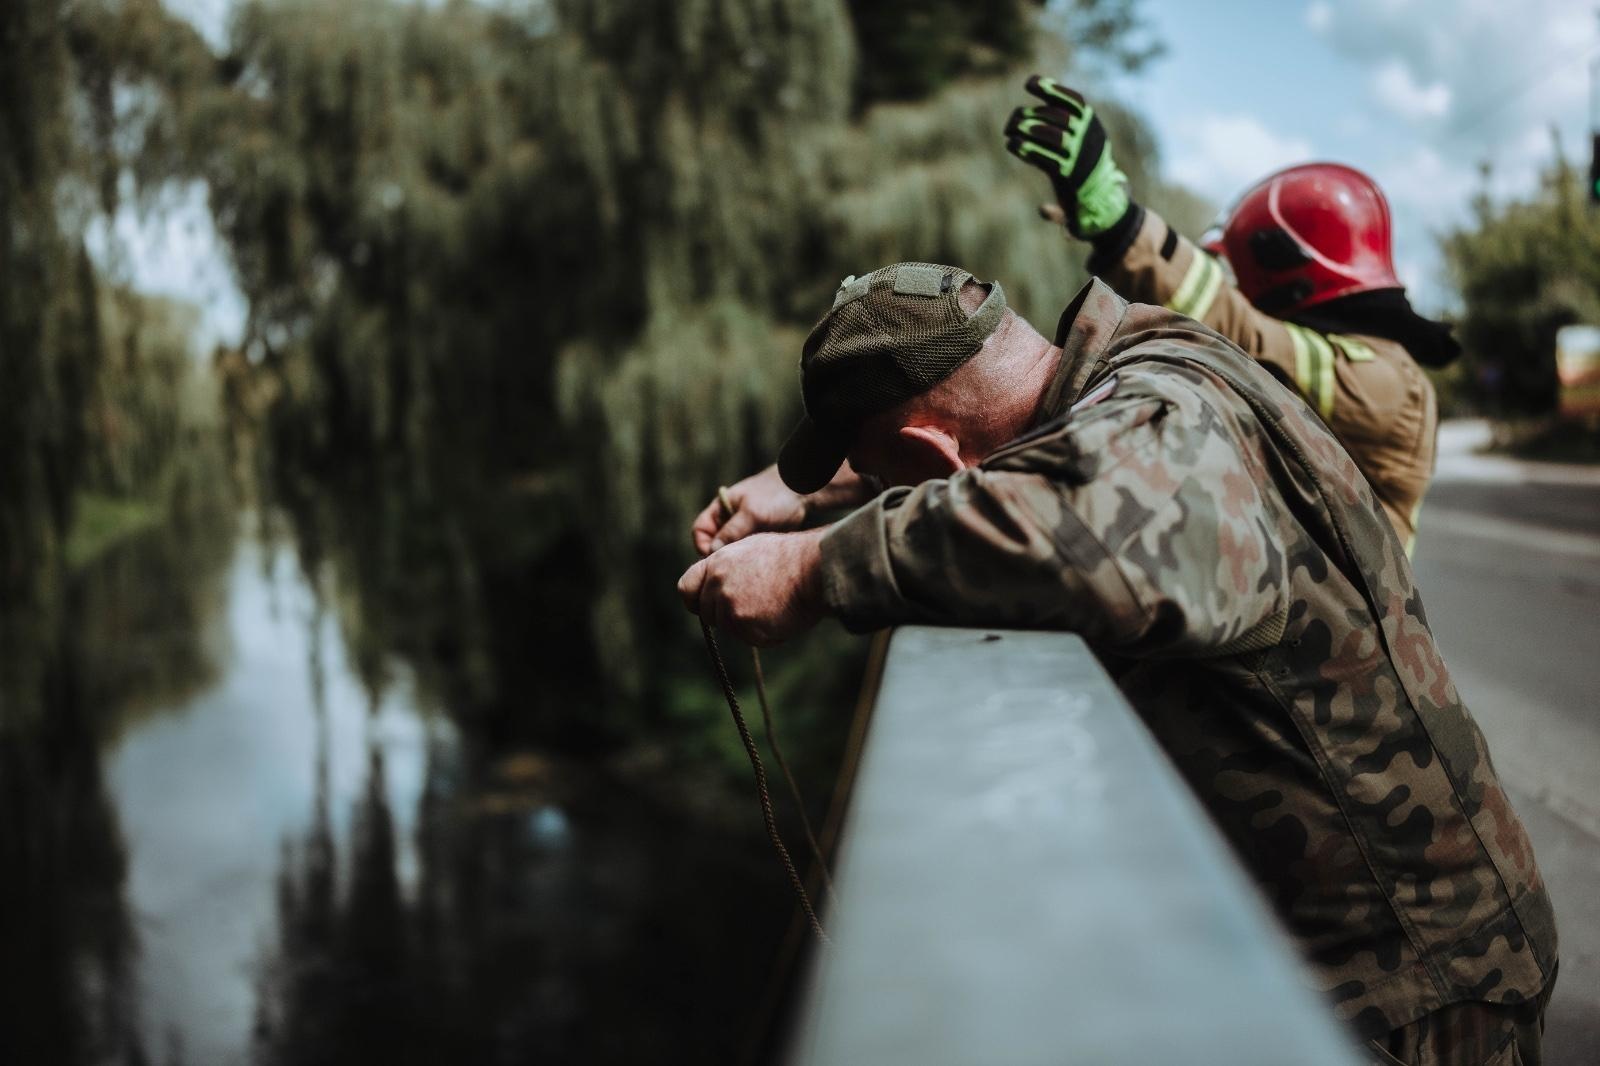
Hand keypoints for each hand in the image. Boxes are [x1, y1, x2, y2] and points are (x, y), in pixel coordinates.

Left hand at [677, 530, 825, 646]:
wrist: (813, 568)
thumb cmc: (791, 557)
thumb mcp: (750, 550)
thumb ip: (727, 568)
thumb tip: (717, 585)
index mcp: (716, 563)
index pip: (686, 588)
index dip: (695, 601)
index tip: (705, 607)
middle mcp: (717, 584)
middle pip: (708, 614)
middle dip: (728, 616)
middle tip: (757, 606)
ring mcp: (729, 606)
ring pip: (730, 629)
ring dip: (749, 626)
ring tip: (775, 607)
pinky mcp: (744, 625)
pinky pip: (750, 639)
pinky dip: (766, 635)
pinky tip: (783, 617)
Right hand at [691, 465, 808, 555]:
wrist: (801, 492)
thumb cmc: (773, 495)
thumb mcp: (752, 513)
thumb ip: (732, 531)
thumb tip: (713, 552)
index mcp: (719, 509)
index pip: (699, 531)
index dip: (702, 545)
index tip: (714, 557)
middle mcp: (727, 522)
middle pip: (714, 545)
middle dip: (721, 555)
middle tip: (734, 565)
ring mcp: (742, 531)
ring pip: (730, 552)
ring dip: (736, 558)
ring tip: (749, 560)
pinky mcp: (755, 539)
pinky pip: (745, 554)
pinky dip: (748, 558)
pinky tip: (759, 560)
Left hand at [1004, 76, 1129, 238]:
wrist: (1096, 194)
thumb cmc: (1078, 159)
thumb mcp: (1075, 133)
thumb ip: (1056, 114)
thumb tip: (1030, 91)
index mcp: (1090, 122)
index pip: (1073, 100)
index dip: (1051, 89)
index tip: (1028, 83)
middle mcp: (1088, 136)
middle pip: (1058, 117)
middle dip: (1032, 113)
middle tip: (1014, 118)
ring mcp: (1080, 155)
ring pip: (1053, 136)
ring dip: (1029, 130)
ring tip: (1011, 131)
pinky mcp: (1069, 174)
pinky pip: (1046, 159)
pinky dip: (1027, 150)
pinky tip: (1012, 145)